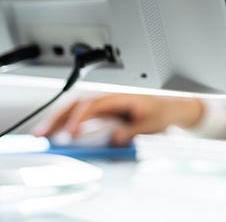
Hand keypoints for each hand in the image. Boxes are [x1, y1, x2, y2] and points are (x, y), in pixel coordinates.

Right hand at [33, 94, 203, 145]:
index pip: (95, 105)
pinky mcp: (101, 112)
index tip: (71, 132)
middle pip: (78, 103)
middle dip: (59, 117)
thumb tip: (115, 139)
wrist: (171, 108)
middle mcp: (109, 98)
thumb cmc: (161, 113)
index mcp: (121, 98)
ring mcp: (104, 104)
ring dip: (57, 119)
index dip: (81, 118)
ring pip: (75, 107)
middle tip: (43, 134)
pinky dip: (64, 122)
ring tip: (42, 134)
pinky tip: (54, 133)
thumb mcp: (151, 124)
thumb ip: (134, 131)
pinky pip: (79, 114)